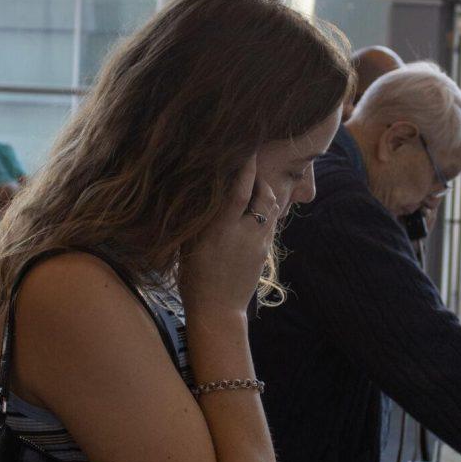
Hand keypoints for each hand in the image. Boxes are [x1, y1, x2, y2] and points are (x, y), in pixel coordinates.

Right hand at [178, 155, 279, 313]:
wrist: (218, 310)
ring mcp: (258, 244)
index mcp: (220, 232)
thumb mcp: (189, 246)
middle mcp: (243, 235)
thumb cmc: (194, 277)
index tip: (247, 151)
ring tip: (255, 187)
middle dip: (260, 179)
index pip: (239, 193)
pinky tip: (255, 210)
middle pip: (263, 197)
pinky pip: (270, 224)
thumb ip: (199, 218)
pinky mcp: (266, 253)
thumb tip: (201, 191)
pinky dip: (265, 212)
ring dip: (265, 194)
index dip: (245, 170)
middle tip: (252, 168)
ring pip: (271, 209)